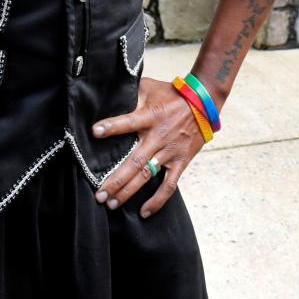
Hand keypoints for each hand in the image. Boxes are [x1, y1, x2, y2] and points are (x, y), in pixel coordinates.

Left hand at [90, 77, 207, 217]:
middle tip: (99, 194)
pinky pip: (169, 185)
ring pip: (146, 176)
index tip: (95, 132)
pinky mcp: (180, 162)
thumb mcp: (150, 87)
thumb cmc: (172, 94)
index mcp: (150, 116)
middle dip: (115, 179)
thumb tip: (110, 93)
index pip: (129, 121)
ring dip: (128, 191)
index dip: (112, 126)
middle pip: (134, 161)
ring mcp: (169, 152)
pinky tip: (144, 212)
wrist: (204, 103)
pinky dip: (158, 200)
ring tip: (111, 203)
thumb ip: (131, 92)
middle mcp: (158, 137)